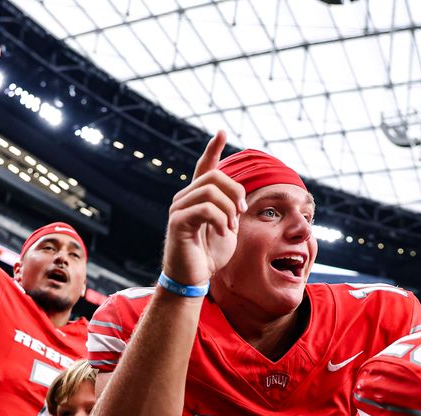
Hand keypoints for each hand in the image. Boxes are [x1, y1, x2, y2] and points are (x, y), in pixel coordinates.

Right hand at [161, 131, 245, 286]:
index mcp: (197, 197)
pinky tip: (223, 232)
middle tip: (242, 212)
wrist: (193, 279)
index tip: (221, 132)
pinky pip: (205, 209)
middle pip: (215, 176)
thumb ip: (231, 209)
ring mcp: (178, 209)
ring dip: (229, 209)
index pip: (204, 166)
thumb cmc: (210, 255)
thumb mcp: (227, 227)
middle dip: (236, 192)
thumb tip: (240, 197)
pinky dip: (220, 219)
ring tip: (231, 227)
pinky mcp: (178, 222)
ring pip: (211, 191)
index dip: (213, 149)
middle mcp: (184, 198)